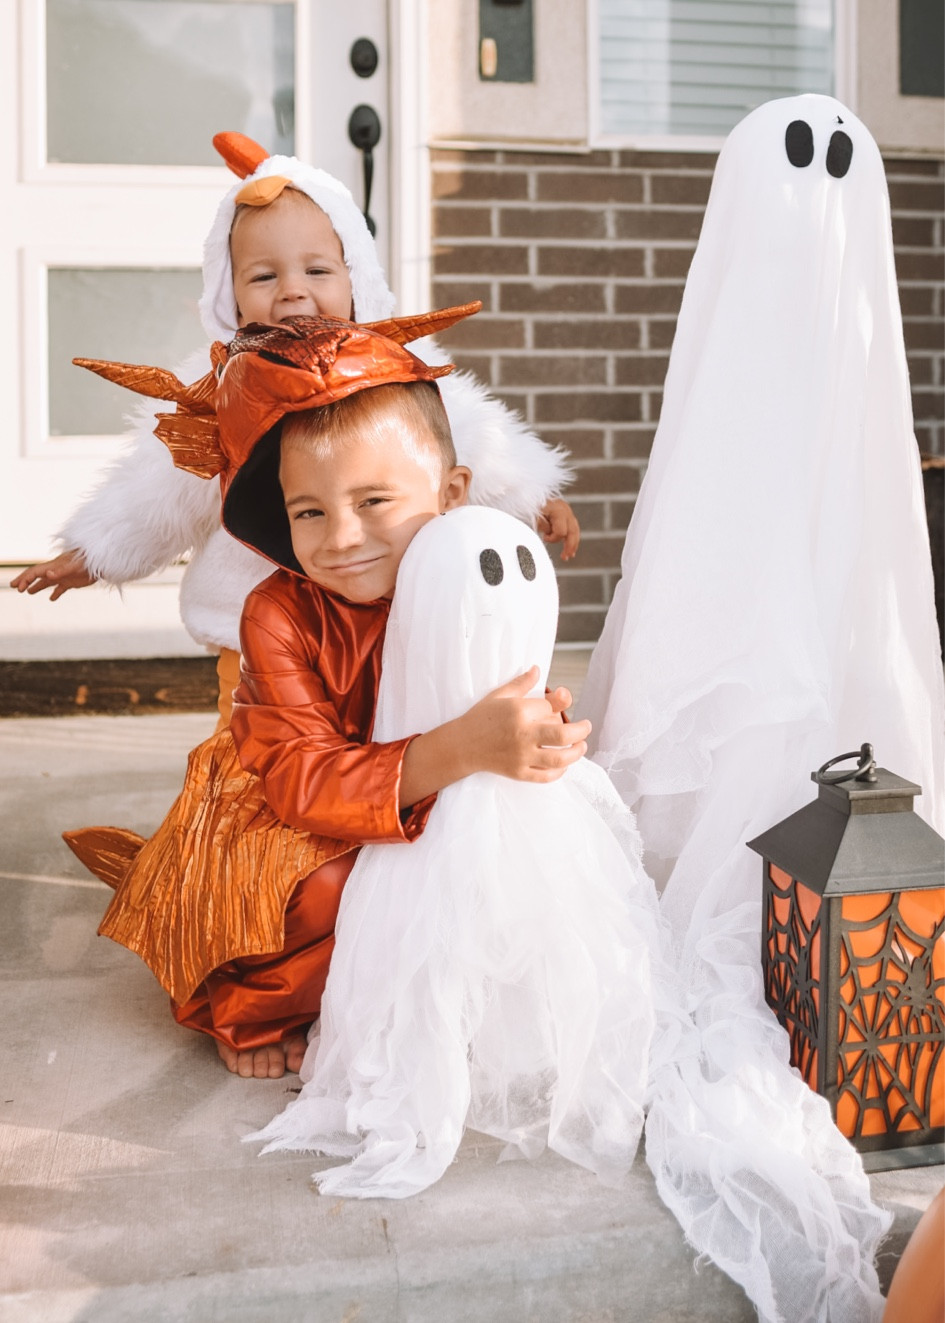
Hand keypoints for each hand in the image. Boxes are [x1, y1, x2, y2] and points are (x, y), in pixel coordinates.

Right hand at [9, 549, 95, 599]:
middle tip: (14, 586)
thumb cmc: (86, 562)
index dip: (25, 579)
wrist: (100, 562)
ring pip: (46, 582)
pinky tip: (52, 599)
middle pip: (37, 576)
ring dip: (37, 587)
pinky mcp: (72, 581)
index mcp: (53, 567)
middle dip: (24, 581)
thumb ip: (60, 571)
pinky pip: (60, 588)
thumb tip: (47, 575)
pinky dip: (55, 593)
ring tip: (28, 592)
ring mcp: (63, 576)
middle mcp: (56, 571)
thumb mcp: (73, 567)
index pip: (34, 573)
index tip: (18, 588)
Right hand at [456, 667, 589, 782]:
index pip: (550, 708)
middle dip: (581, 730)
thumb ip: (522, 683)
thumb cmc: (480, 717)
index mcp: (519, 711)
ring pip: (559, 758)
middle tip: (586, 726)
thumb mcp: (500, 695)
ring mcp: (521, 756)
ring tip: (581, 746)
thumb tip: (538, 669)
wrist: (462, 745)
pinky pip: (546, 776)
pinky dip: (560, 771)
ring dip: (577, 752)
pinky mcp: (519, 773)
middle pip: (564, 734)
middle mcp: (523, 734)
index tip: (550, 708)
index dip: (553, 707)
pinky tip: (564, 764)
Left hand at [536, 498, 579, 560]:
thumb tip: (549, 534)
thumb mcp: (533, 515)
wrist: (529, 493)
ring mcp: (567, 511)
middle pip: (573, 531)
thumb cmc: (530, 504)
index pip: (561, 531)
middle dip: (570, 545)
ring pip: (575, 530)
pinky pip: (573, 528)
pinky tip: (571, 548)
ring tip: (570, 555)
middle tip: (565, 557)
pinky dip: (572, 538)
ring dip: (573, 543)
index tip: (544, 538)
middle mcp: (566, 510)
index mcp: (558, 510)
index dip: (553, 538)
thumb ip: (542, 525)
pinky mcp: (566, 514)